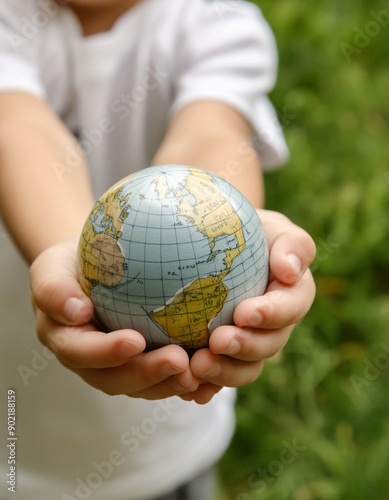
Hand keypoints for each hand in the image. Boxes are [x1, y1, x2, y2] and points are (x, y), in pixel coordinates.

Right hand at [30, 237, 199, 399]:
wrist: (92, 268)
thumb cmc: (71, 263)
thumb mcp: (52, 267)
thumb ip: (53, 289)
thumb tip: (76, 311)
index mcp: (67, 342)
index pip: (82, 353)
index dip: (107, 353)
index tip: (135, 340)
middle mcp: (92, 363)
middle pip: (116, 379)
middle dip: (148, 374)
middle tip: (179, 361)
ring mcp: (119, 367)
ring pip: (144, 386)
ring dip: (170, 383)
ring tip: (200, 372)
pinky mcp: (145, 364)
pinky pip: (165, 379)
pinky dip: (187, 382)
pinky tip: (212, 378)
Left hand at [183, 209, 315, 403]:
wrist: (220, 247)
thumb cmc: (251, 232)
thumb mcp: (275, 229)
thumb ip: (293, 246)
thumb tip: (290, 270)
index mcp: (292, 297)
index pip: (290, 308)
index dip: (271, 315)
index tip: (244, 313)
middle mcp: (274, 327)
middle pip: (267, 346)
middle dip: (244, 348)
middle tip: (216, 343)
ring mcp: (249, 345)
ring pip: (244, 368)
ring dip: (223, 372)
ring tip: (196, 366)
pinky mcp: (224, 356)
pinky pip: (217, 377)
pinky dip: (204, 387)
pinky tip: (186, 389)